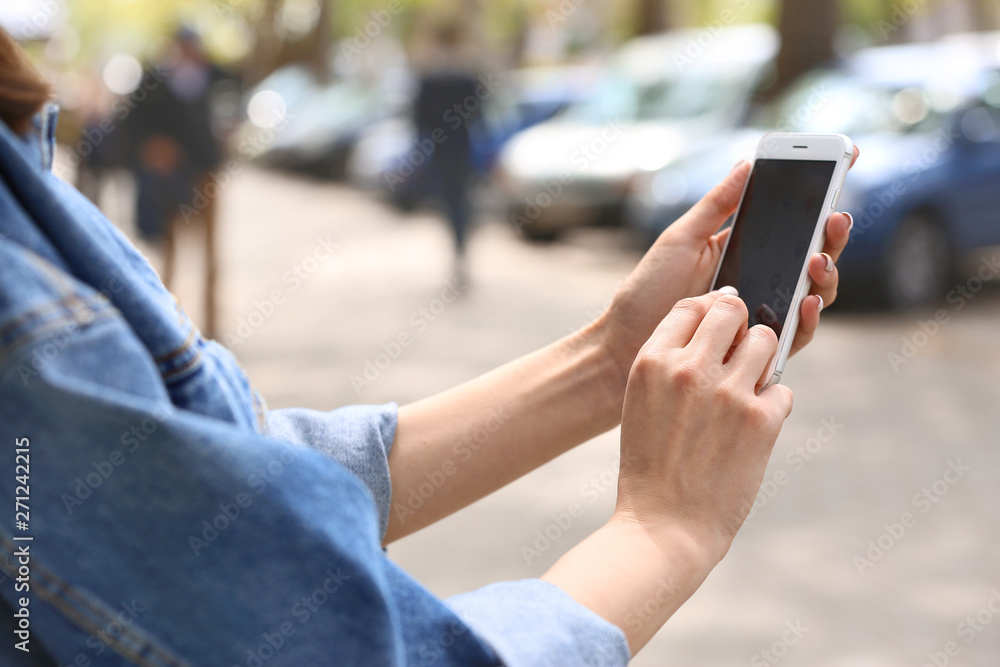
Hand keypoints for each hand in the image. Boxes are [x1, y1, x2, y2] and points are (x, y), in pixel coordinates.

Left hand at [598, 147, 859, 386]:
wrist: (626, 342)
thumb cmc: (648, 289)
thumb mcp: (682, 238)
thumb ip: (717, 205)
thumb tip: (747, 163)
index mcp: (744, 248)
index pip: (792, 219)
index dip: (821, 193)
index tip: (848, 157)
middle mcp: (761, 279)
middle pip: (813, 254)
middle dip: (832, 234)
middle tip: (836, 217)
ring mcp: (764, 312)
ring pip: (815, 292)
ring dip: (827, 274)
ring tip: (817, 260)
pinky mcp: (759, 347)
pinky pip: (797, 333)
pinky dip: (810, 317)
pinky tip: (808, 301)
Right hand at [615, 290, 793, 561]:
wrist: (664, 527)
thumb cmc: (650, 466)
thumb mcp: (641, 402)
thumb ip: (669, 363)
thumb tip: (712, 326)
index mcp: (651, 362)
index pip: (690, 306)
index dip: (709, 312)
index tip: (718, 328)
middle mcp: (688, 369)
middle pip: (732, 309)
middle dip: (741, 326)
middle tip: (739, 351)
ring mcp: (727, 392)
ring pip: (766, 341)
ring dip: (762, 361)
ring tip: (747, 390)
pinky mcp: (760, 420)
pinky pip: (782, 389)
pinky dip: (773, 405)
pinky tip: (753, 428)